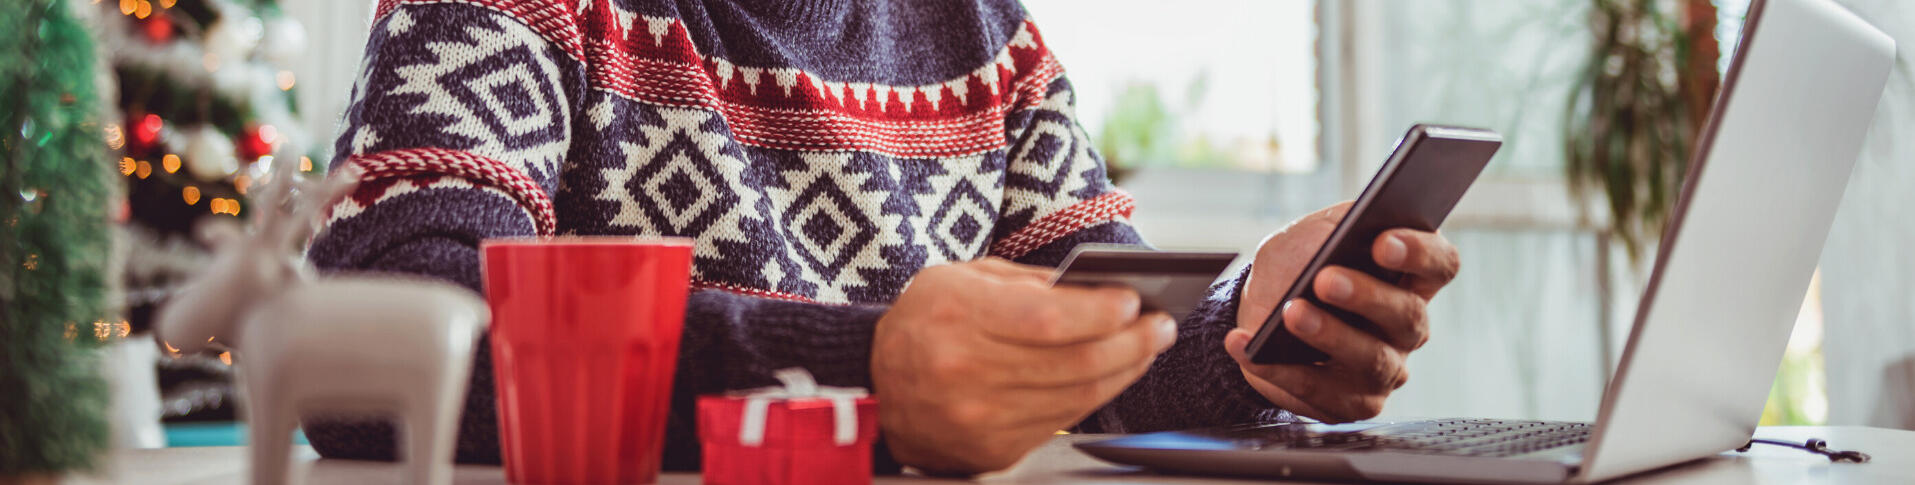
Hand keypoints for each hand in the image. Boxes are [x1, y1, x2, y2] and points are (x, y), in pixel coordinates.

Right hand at [873, 258, 1175, 473]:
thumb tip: (1100, 290)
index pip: (1049, 318)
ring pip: (1077, 396)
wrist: (877, 389)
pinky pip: (1062, 423)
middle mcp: (966, 372)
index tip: (1134, 300)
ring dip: (1124, 371)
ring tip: (1145, 347)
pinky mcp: (992, 451)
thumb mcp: (962, 279)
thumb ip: (1029, 283)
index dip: (1101, 311)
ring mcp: (979, 419)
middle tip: (1160, 326)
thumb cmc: (926, 322)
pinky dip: (1095, 397)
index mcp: (957, 315)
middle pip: (1075, 361)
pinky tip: (1112, 375)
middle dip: (1131, 341)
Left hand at [1223, 202, 1459, 421]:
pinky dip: (1279, 371)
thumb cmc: (1298, 264)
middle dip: (1366, 297)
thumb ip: (1332, 230)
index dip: (1420, 253)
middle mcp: (1408, 326)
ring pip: (1372, 360)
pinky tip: (1247, 346)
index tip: (1382, 242)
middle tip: (1325, 279)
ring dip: (1328, 336)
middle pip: (1408, 315)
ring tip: (1290, 314)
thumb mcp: (1311, 232)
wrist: (1261, 306)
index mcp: (1411, 275)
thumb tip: (1338, 241)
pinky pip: (1321, 394)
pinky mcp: (1351, 403)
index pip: (1441, 264)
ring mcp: (1385, 368)